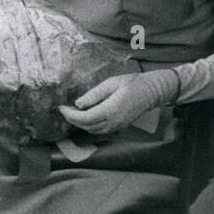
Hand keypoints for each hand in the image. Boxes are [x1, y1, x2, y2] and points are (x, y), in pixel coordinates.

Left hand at [58, 70, 177, 136]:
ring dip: (80, 123)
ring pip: (92, 130)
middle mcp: (113, 122)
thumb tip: (78, 104)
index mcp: (110, 110)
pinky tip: (85, 116)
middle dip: (72, 119)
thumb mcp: (111, 83)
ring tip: (72, 112)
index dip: (70, 114)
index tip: (61, 107)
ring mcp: (117, 126)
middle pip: (86, 126)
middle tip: (64, 109)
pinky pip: (99, 130)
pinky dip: (89, 125)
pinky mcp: (119, 126)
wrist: (152, 91)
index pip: (84, 118)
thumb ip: (94, 95)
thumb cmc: (132, 83)